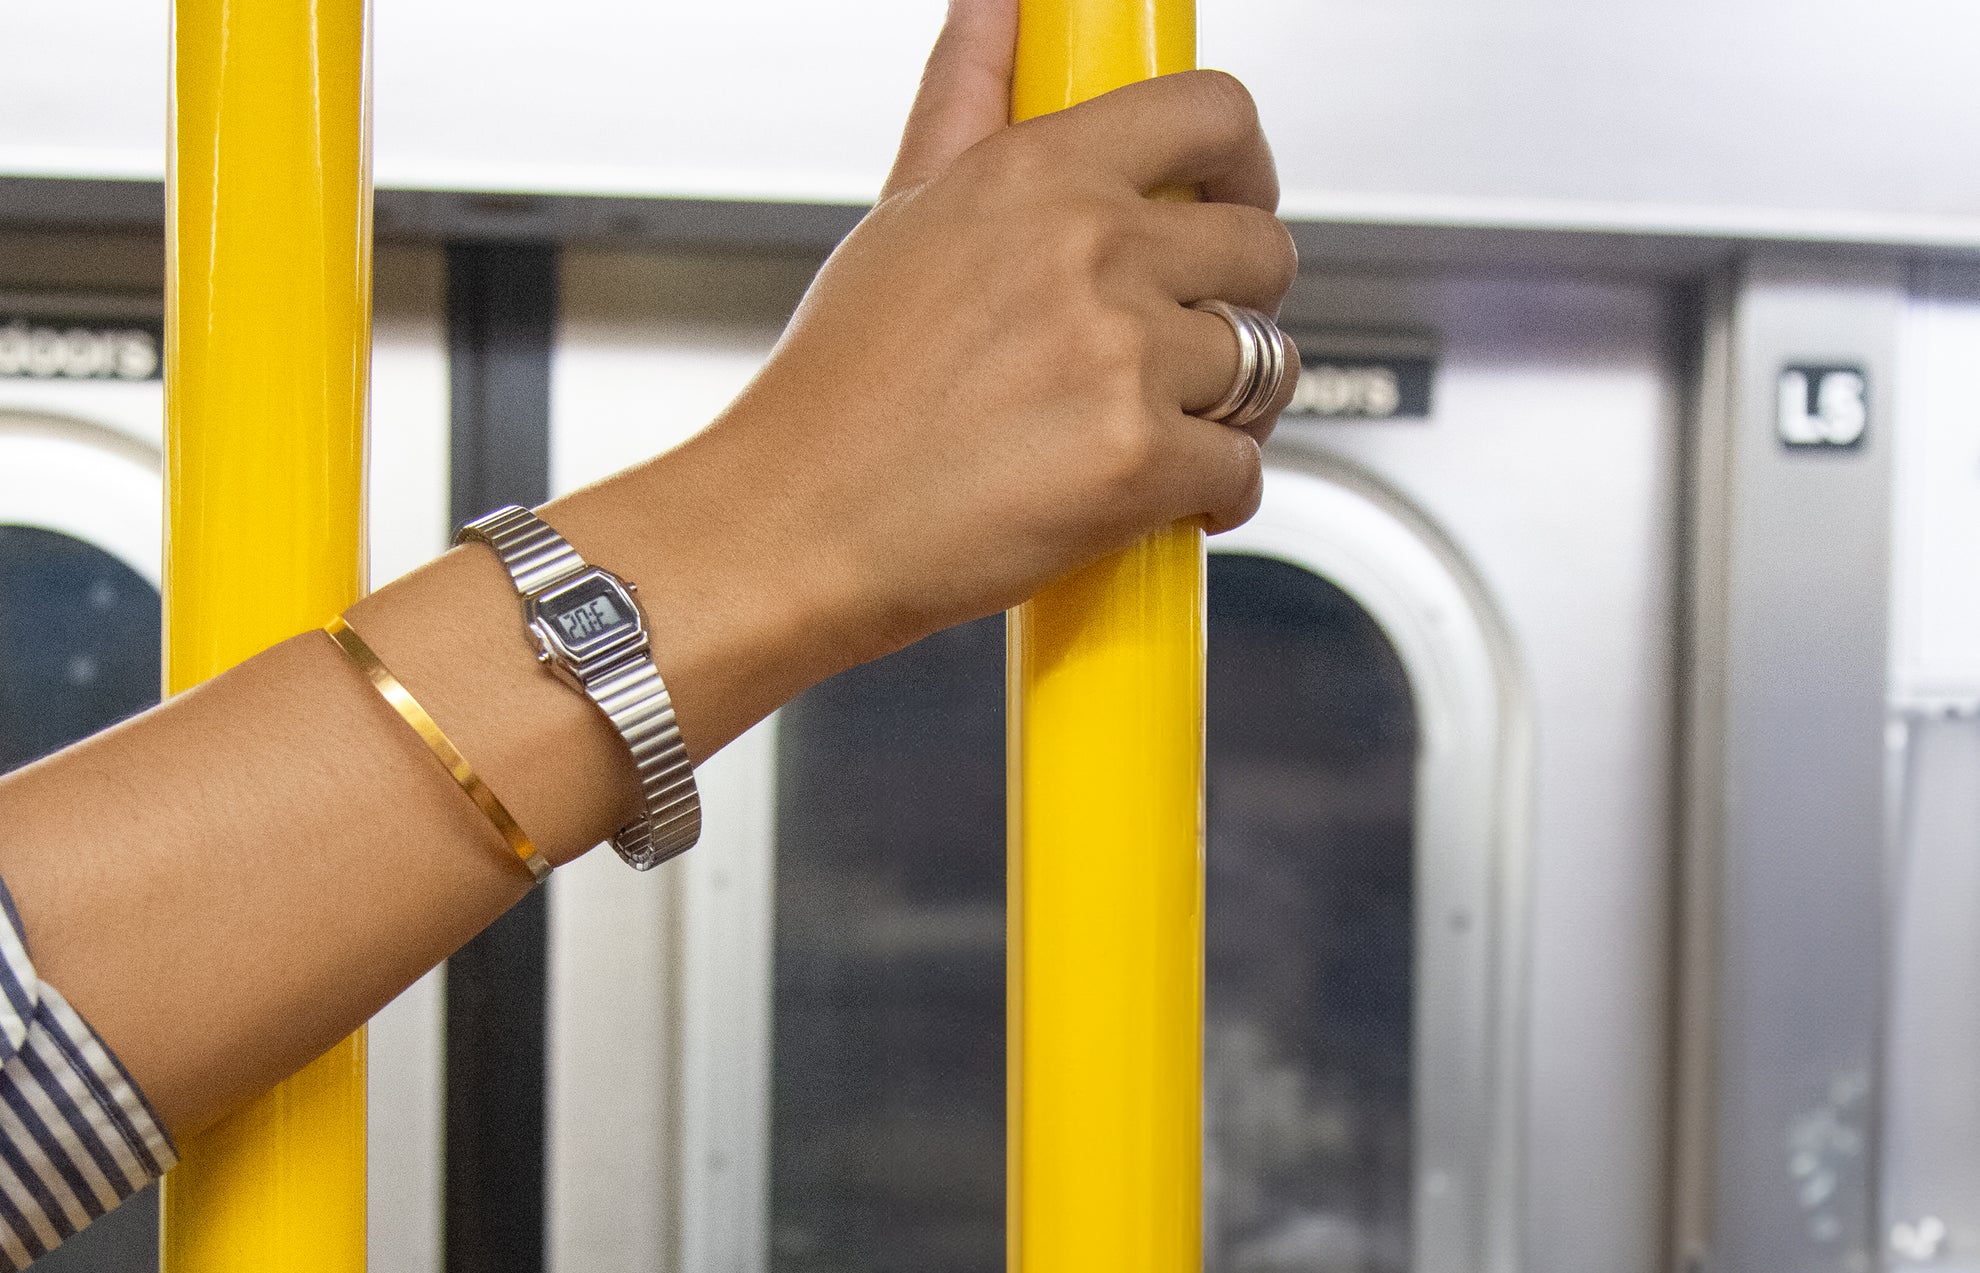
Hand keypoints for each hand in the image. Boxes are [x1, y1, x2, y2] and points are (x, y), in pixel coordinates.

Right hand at [642, 0, 1299, 682]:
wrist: (794, 529)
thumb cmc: (836, 397)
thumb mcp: (900, 217)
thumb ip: (965, 98)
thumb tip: (994, 6)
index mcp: (1037, 175)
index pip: (1213, 111)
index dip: (1244, 164)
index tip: (1231, 200)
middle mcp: (1089, 248)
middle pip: (1263, 249)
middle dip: (1241, 305)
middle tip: (1188, 345)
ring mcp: (1121, 355)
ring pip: (1265, 365)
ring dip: (1233, 406)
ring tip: (1162, 428)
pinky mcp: (1140, 461)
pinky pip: (1243, 469)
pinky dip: (1214, 494)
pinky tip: (1153, 498)